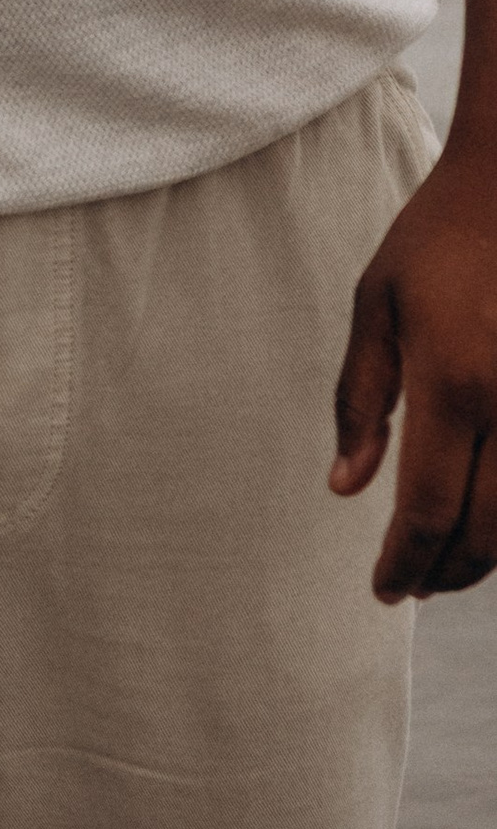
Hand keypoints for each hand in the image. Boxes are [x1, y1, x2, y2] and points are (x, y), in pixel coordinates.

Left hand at [331, 130, 496, 596]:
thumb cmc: (438, 238)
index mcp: (452, 382)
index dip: (404, 561)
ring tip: (446, 562)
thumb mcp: (376, 302)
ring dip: (486, 556)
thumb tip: (344, 488)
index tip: (384, 590)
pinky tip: (487, 516)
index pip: (427, 508)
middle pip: (485, 532)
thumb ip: (361, 399)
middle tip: (411, 585)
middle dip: (445, 572)